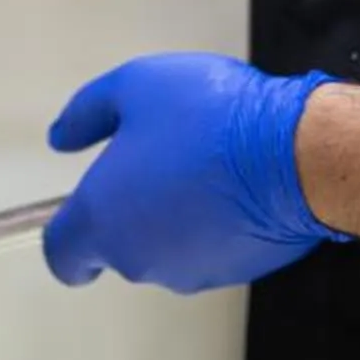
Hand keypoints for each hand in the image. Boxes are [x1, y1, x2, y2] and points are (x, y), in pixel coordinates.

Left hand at [42, 53, 343, 292]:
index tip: (77, 214)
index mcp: (103, 220)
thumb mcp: (134, 87)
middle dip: (129, 210)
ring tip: (202, 163)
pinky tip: (234, 183)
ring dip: (173, 216)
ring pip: (166, 248)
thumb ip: (86, 114)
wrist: (297, 154)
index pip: (62, 256)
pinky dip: (214, 225)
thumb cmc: (212, 120)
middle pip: (118, 247)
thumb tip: (62, 138)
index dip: (66, 236)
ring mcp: (191, 271)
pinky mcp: (236, 272)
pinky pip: (211, 249)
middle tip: (156, 158)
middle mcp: (141, 258)